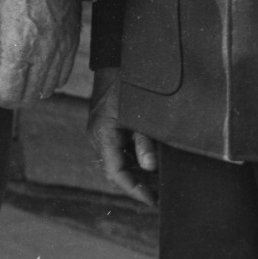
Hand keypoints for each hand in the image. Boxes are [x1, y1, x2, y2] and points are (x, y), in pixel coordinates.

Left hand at [0, 0, 80, 110]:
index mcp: (19, 47)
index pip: (10, 93)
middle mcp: (43, 53)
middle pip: (29, 97)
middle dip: (12, 99)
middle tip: (1, 89)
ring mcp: (61, 50)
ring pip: (47, 91)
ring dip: (30, 92)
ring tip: (18, 81)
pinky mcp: (72, 45)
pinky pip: (62, 77)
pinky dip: (48, 82)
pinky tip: (37, 72)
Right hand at [86, 70, 156, 205]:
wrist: (115, 58)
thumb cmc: (128, 82)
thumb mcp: (140, 113)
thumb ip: (144, 141)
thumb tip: (150, 168)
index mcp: (103, 134)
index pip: (116, 173)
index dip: (134, 190)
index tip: (152, 200)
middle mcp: (97, 136)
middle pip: (116, 170)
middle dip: (137, 183)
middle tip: (160, 193)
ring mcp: (99, 131)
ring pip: (117, 161)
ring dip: (136, 171)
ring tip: (158, 181)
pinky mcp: (105, 126)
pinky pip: (118, 150)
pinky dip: (132, 158)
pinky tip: (150, 160)